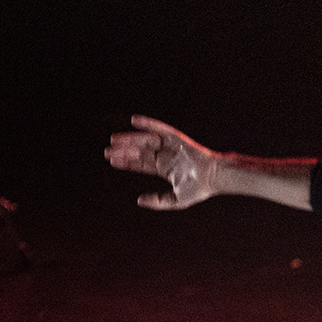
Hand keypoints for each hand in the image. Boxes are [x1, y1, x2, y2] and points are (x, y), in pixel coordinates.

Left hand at [105, 116, 222, 209]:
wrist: (214, 178)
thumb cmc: (199, 189)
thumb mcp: (176, 200)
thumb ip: (158, 201)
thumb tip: (139, 200)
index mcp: (165, 168)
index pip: (141, 164)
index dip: (126, 162)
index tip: (112, 160)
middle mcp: (166, 156)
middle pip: (140, 151)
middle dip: (124, 151)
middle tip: (107, 151)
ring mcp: (171, 146)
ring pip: (146, 141)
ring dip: (130, 139)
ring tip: (114, 141)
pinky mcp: (177, 139)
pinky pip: (160, 128)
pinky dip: (148, 123)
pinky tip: (134, 120)